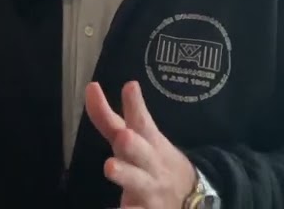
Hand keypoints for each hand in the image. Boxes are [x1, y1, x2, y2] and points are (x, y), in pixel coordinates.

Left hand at [84, 81, 198, 208]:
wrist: (192, 196)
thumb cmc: (154, 160)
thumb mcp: (137, 139)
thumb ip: (108, 117)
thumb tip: (91, 86)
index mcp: (149, 142)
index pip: (142, 121)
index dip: (135, 105)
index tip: (130, 86)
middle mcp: (150, 163)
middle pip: (141, 151)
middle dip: (132, 143)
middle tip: (123, 135)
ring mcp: (149, 188)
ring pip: (137, 182)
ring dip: (125, 174)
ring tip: (110, 167)